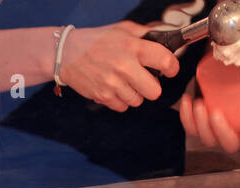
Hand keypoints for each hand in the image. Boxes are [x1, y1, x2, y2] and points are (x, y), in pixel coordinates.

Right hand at [58, 22, 180, 112]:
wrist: (67, 54)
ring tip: (125, 83)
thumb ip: (144, 34)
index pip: (165, 61)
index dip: (172, 67)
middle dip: (152, 87)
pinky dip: (120, 100)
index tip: (170, 69)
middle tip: (145, 80)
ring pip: (138, 101)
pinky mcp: (103, 96)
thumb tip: (165, 38)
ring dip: (135, 94)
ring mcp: (113, 84)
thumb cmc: (96, 41)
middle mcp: (124, 66)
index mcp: (133, 47)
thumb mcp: (122, 29)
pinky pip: (122, 107)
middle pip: (154, 91)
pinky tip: (114, 88)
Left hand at [179, 73, 239, 152]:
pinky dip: (186, 117)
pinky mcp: (198, 124)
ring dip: (202, 125)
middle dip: (223, 132)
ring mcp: (214, 129)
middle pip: (230, 144)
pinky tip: (187, 100)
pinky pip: (190, 128)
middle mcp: (233, 129)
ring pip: (208, 139)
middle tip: (216, 114)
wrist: (218, 69)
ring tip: (199, 104)